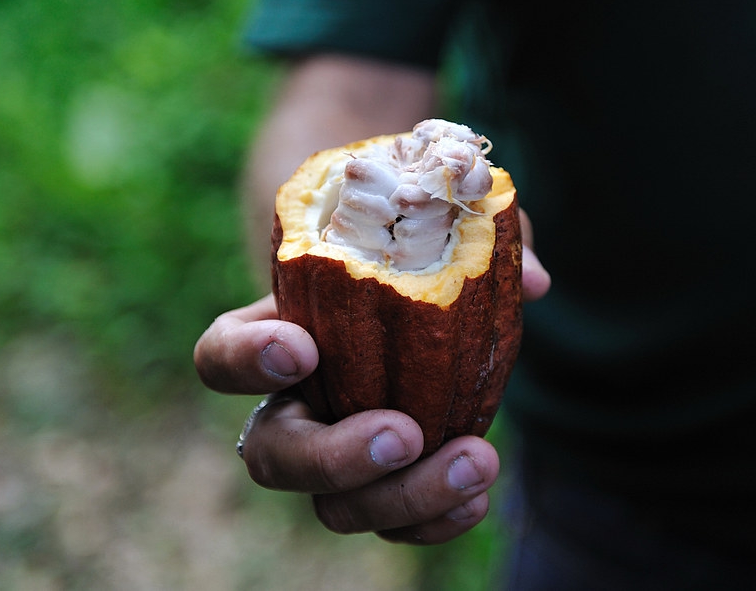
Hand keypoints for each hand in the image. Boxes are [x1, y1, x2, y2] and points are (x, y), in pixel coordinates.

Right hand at [193, 242, 549, 543]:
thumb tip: (534, 282)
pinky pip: (391, 525)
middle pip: (272, 456)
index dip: (247, 360)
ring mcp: (337, 452)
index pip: (222, 355)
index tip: (304, 347)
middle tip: (401, 433)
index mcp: (281, 332)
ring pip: (334, 507)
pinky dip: (433, 521)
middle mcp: (294, 403)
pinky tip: (476, 496)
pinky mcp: (383, 483)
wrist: (420, 294)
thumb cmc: (413, 252)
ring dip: (403, 498)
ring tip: (475, 462)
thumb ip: (475, 243)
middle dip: (332, 457)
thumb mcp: (437, 230)